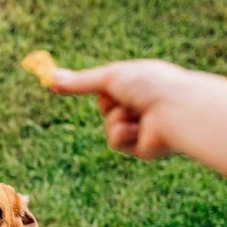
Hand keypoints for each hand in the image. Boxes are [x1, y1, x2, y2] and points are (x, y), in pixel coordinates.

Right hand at [49, 60, 196, 159]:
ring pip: (108, 127)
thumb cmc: (150, 85)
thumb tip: (50, 78)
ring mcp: (142, 128)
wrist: (175, 109)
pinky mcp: (142, 148)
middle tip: (123, 98)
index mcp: (140, 85)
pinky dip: (122, 134)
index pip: (110, 88)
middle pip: (106, 108)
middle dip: (109, 104)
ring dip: (116, 119)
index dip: (100, 88)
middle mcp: (142, 106)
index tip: (76, 87)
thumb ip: (81, 82)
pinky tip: (139, 129)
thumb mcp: (110, 78)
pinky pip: (116, 142)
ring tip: (136, 114)